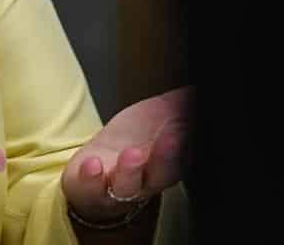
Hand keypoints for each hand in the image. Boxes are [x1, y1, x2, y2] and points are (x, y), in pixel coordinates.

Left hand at [61, 87, 188, 222]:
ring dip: (130, 170)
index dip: (185, 146)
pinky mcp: (89, 189)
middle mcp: (146, 181)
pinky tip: (93, 164)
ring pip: (127, 185)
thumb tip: (193, 93)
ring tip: (133, 154)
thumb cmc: (133, 141)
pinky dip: (91, 177)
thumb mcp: (161, 116)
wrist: (94, 169)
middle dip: (166, 158)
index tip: (187, 128)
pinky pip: (90, 188)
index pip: (181, 158)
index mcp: (167, 164)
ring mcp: (116, 187)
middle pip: (160, 175)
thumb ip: (180, 104)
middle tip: (173, 139)